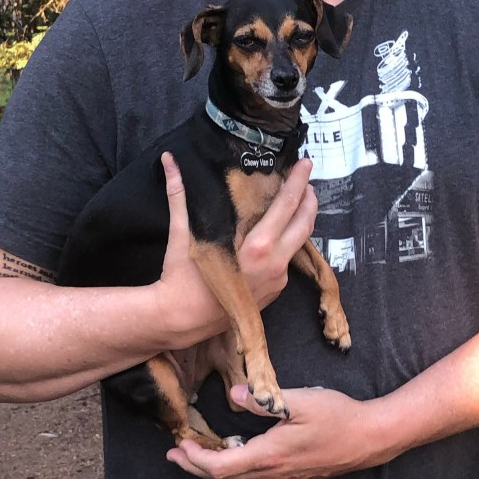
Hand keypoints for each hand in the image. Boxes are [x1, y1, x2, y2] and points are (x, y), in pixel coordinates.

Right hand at [153, 153, 317, 348]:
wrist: (182, 320)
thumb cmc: (182, 276)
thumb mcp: (182, 232)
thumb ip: (179, 192)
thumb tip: (168, 158)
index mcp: (258, 247)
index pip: (288, 205)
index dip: (299, 181)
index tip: (305, 162)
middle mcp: (275, 263)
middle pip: (305, 222)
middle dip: (310, 197)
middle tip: (307, 178)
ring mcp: (278, 279)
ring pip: (300, 242)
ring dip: (301, 219)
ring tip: (296, 201)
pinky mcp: (276, 291)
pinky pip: (288, 260)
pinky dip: (288, 241)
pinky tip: (279, 231)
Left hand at [166, 385, 382, 478]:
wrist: (369, 438)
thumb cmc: (337, 416)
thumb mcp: (299, 401)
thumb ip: (264, 399)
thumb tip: (235, 393)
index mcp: (270, 455)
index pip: (221, 467)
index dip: (196, 459)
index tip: (179, 444)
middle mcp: (274, 472)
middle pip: (225, 478)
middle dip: (196, 466)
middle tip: (175, 454)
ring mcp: (284, 476)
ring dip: (214, 468)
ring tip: (198, 453)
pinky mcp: (293, 474)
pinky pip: (255, 477)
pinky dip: (235, 468)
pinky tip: (235, 453)